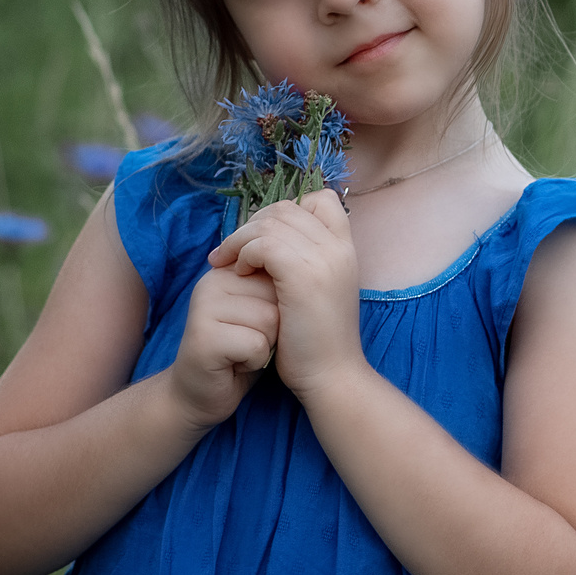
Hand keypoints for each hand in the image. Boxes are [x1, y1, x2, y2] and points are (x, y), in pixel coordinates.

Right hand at [170, 262, 279, 429]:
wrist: (202, 393)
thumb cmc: (241, 350)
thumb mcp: (262, 310)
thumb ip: (275, 285)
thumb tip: (304, 266)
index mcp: (227, 271)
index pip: (280, 273)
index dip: (281, 307)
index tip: (257, 322)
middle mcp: (210, 282)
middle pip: (277, 295)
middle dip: (274, 325)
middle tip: (248, 340)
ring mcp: (203, 308)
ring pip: (269, 319)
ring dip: (266, 344)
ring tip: (243, 351)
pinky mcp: (204, 338)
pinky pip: (257, 344)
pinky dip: (257, 361)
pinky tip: (237, 364)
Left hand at [206, 189, 363, 402]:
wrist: (331, 375)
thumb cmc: (319, 339)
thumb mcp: (322, 289)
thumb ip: (308, 260)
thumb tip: (272, 238)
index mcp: (347, 248)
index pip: (320, 199)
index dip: (287, 210)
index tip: (264, 238)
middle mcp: (339, 247)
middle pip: (288, 207)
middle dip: (254, 223)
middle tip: (232, 249)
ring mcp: (324, 259)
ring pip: (271, 222)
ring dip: (242, 238)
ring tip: (228, 262)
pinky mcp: (302, 276)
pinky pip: (263, 244)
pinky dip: (244, 253)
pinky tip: (238, 273)